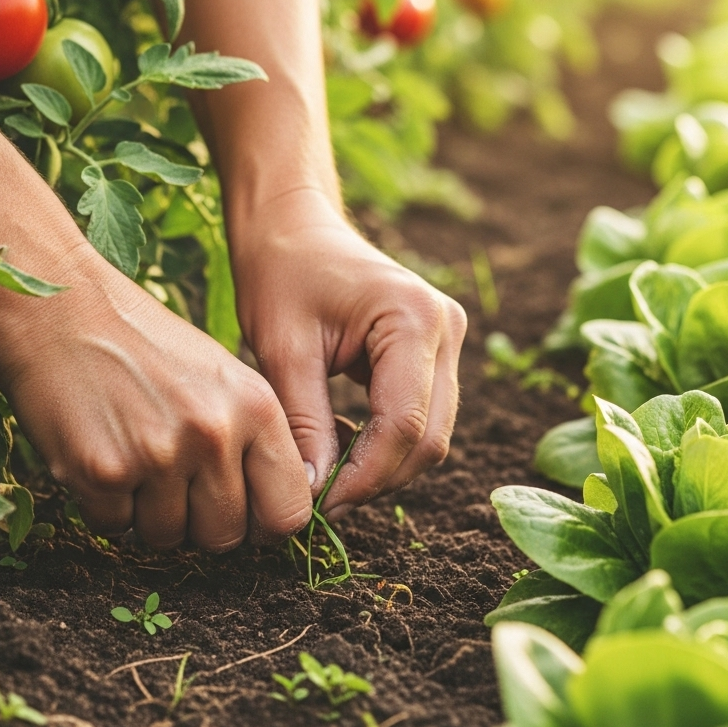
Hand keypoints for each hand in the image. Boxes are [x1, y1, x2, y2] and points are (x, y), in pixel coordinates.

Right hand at [0, 244, 312, 549]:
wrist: (62, 311)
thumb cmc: (147, 347)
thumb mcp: (224, 378)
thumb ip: (255, 441)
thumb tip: (271, 517)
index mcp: (256, 407)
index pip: (288, 512)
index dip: (263, 523)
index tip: (243, 514)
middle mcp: (214, 433)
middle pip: (225, 536)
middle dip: (199, 522)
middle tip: (175, 481)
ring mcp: (158, 454)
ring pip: (168, 538)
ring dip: (149, 514)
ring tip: (135, 457)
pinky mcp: (101, 472)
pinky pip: (114, 527)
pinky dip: (105, 505)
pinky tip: (102, 455)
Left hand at [229, 190, 467, 516]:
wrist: (292, 222)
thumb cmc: (280, 271)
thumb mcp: (283, 349)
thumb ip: (304, 423)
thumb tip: (314, 494)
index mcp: (413, 318)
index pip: (404, 425)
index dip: (364, 477)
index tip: (319, 504)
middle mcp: (446, 328)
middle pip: (429, 437)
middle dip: (377, 478)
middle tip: (321, 499)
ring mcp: (447, 338)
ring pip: (431, 433)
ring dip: (384, 465)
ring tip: (327, 473)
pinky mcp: (434, 350)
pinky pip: (422, 415)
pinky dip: (387, 442)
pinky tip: (342, 442)